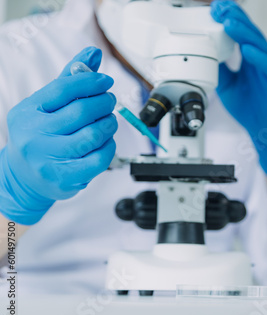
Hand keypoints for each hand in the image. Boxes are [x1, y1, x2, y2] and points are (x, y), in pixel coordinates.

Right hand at [0, 47, 117, 224]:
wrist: (25, 177)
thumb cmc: (41, 135)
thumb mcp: (48, 105)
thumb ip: (71, 79)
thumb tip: (94, 53)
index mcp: (29, 111)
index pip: (64, 88)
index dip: (91, 81)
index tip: (105, 81)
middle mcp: (34, 135)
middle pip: (81, 112)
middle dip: (104, 102)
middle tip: (110, 101)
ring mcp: (48, 159)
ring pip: (93, 135)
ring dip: (109, 124)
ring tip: (109, 121)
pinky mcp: (65, 178)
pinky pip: (99, 159)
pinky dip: (109, 146)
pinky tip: (106, 142)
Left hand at [211, 0, 266, 178]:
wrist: (266, 130)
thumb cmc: (250, 107)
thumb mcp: (227, 85)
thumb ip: (220, 68)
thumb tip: (206, 52)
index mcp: (252, 57)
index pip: (241, 33)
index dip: (229, 19)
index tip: (215, 8)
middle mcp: (264, 59)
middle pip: (250, 33)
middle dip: (235, 19)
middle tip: (220, 7)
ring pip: (260, 46)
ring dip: (244, 33)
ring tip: (229, 23)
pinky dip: (259, 58)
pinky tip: (248, 50)